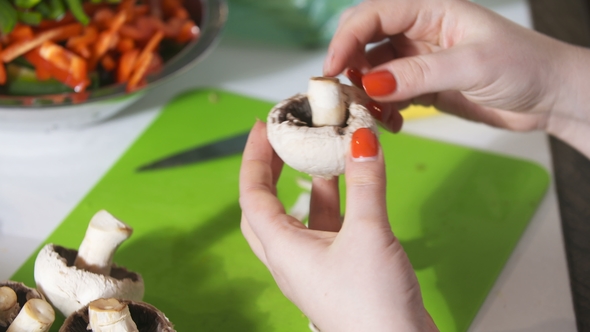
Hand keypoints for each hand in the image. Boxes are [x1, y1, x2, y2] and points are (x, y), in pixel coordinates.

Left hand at [239, 121, 437, 331]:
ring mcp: (313, 266)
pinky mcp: (337, 271)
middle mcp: (291, 259)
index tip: (262, 127)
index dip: (253, 157)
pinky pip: (325, 228)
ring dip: (307, 184)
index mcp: (283, 250)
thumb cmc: (372, 306)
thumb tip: (361, 139)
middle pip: (265, 206)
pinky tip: (349, 184)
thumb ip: (366, 184)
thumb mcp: (369, 234)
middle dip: (270, 170)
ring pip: (299, 217)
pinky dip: (335, 203)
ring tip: (319, 152)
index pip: (252, 194)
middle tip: (282, 140)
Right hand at [324, 0, 589, 156]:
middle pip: (365, 41)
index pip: (373, 14)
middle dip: (349, 66)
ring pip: (373, 71)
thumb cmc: (524, 67)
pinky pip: (388, 95)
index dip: (346, 38)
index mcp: (430, 10)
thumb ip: (420, 73)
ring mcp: (419, 60)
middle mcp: (419, 31)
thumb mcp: (473, 65)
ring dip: (365, 94)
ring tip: (372, 115)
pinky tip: (393, 123)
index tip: (331, 69)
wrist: (550, 97)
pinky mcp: (423, 86)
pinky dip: (383, 109)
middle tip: (343, 96)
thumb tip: (370, 82)